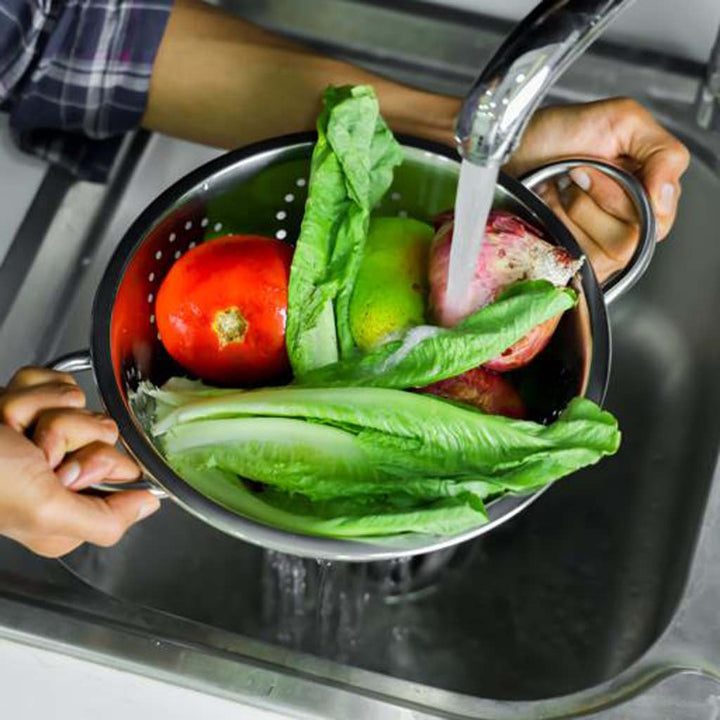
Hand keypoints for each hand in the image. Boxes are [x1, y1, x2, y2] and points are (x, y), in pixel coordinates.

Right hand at [0, 367, 159, 557]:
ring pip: (80, 403)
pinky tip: (5, 413)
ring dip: (40, 412)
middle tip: (34, 452)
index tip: (70, 470)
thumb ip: (105, 519)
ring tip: (10, 433)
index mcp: (70, 505)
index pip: (126, 469)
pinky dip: (28, 391)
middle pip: (105, 430)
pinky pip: (56, 381)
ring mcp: (45, 433)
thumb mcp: (47, 514)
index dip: (101, 461)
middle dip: (68, 433)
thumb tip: (149, 506)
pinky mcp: (31, 403)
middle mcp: (61, 470)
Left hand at [504, 98, 689, 281]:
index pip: (661, 218)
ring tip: (559, 189)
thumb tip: (666, 198)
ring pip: (607, 249)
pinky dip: (557, 225)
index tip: (593, 166)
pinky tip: (547, 206)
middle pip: (632, 236)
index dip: (626, 195)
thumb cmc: (555, 135)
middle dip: (597, 198)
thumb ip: (664, 153)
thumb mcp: (620, 121)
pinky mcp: (573, 261)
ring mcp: (599, 247)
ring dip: (573, 211)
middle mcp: (627, 224)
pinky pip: (580, 259)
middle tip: (574, 173)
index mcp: (647, 192)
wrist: (508, 151)